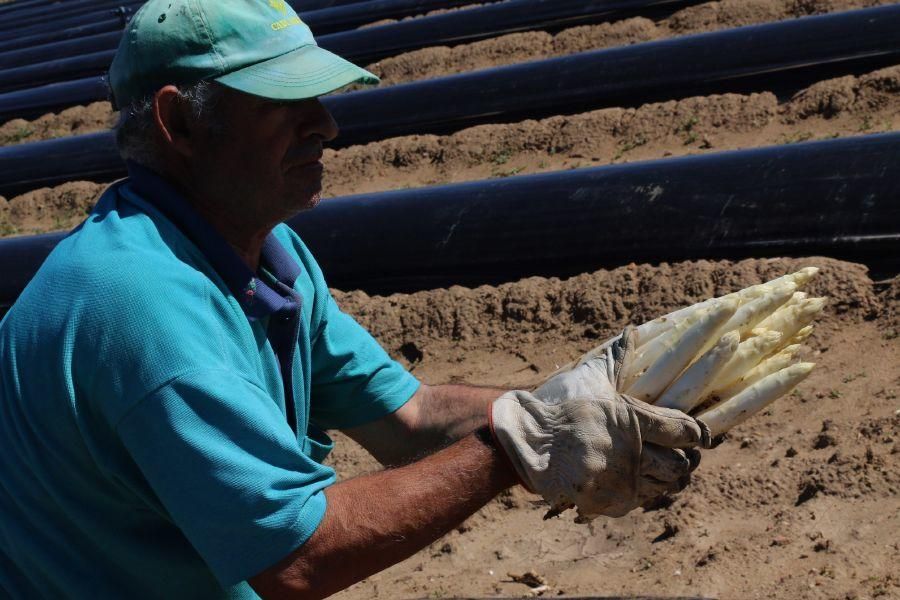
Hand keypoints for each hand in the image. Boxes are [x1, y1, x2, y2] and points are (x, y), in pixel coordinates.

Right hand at [490, 332, 709, 521]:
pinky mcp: (607, 501)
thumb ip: (616, 358)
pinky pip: (640, 501)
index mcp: (631, 418)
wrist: (525, 439)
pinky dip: (643, 492)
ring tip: (659, 469)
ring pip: (664, 486)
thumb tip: (631, 331)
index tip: (700, 435)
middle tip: (682, 454)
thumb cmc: (558, 404)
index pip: (684, 430)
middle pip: (681, 464)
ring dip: (667, 478)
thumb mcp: (589, 377)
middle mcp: (630, 451)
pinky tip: (635, 481)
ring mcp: (619, 480)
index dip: (698, 433)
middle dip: (686, 460)